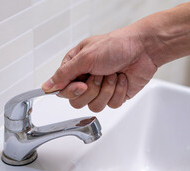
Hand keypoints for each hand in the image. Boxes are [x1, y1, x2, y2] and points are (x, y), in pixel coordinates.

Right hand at [41, 26, 157, 111]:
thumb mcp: (85, 57)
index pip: (63, 90)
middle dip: (92, 89)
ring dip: (106, 90)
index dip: (72, 91)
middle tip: (101, 74)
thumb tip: (46, 86)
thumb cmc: (115, 46)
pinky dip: (119, 91)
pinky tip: (122, 79)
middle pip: (78, 102)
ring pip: (95, 106)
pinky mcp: (115, 96)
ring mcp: (101, 89)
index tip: (82, 84)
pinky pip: (111, 105)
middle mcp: (86, 80)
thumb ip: (64, 74)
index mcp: (75, 68)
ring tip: (113, 74)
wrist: (142, 49)